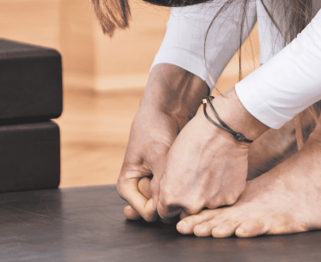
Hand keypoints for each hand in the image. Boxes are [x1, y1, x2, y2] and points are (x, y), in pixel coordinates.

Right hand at [117, 64, 207, 221]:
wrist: (168, 108)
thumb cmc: (156, 129)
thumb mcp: (158, 158)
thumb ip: (161, 186)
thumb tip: (166, 212)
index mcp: (127, 184)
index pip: (144, 211)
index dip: (160, 206)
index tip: (171, 190)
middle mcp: (140, 187)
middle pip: (156, 210)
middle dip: (170, 201)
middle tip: (181, 184)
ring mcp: (155, 183)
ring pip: (168, 203)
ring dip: (178, 194)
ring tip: (187, 179)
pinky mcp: (169, 178)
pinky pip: (177, 192)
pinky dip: (184, 189)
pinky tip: (193, 179)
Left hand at [155, 90, 266, 218]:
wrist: (221, 131)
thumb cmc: (191, 140)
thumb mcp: (168, 163)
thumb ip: (165, 186)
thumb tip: (165, 200)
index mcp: (171, 197)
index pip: (165, 213)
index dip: (169, 203)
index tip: (175, 193)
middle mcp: (190, 205)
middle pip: (186, 213)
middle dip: (187, 203)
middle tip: (194, 182)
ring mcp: (212, 204)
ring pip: (205, 207)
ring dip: (205, 197)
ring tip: (209, 174)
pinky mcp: (230, 199)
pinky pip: (222, 200)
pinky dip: (221, 191)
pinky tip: (221, 173)